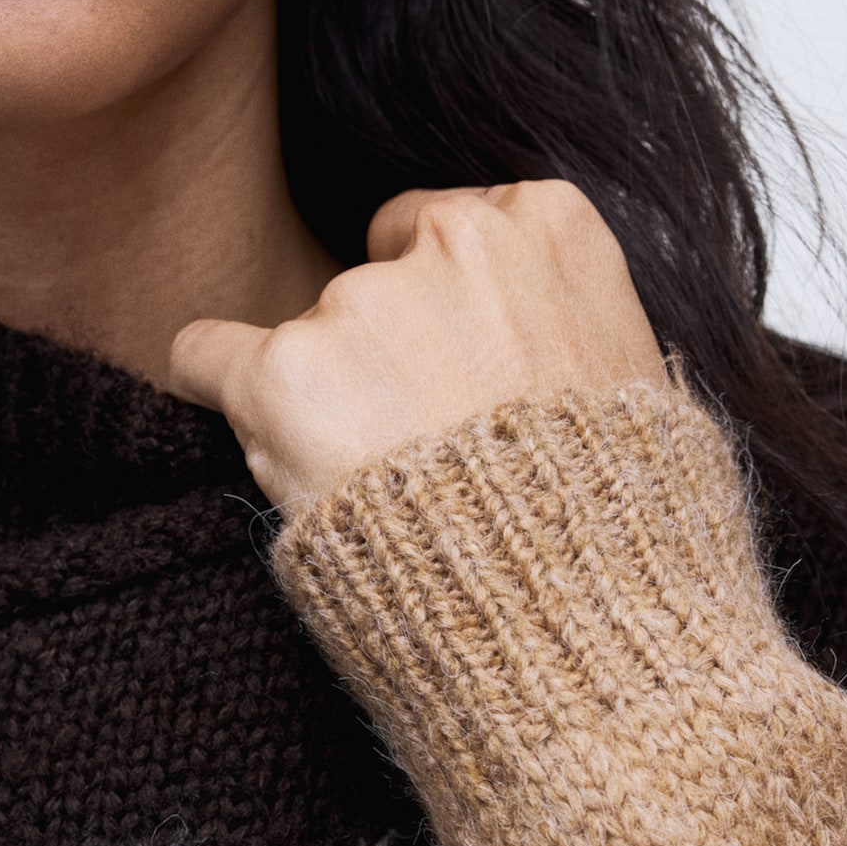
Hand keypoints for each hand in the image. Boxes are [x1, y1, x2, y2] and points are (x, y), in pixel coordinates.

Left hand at [169, 179, 666, 511]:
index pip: (449, 229)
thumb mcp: (641, 383)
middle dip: (382, 350)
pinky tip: (257, 438)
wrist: (572, 617)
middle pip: (374, 278)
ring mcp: (363, 305)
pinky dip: (215, 390)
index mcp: (549, 231)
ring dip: (324, 397)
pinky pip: (205, 353)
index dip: (443, 309)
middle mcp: (453, 245)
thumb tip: (537, 322)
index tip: (454, 372)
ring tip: (379, 487)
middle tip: (417, 445)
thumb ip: (571, 316)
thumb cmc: (619, 522)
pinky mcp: (284, 369)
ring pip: (307, 336)